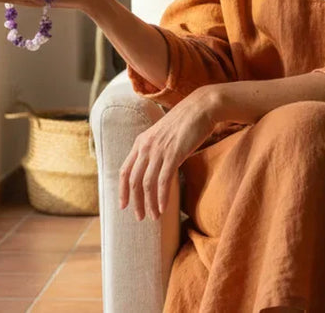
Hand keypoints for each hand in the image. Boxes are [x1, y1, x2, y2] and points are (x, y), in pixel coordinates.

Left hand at [119, 87, 221, 220]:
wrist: (201, 108)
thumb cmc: (186, 122)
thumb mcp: (164, 135)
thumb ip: (156, 150)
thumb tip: (156, 169)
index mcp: (141, 142)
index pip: (124, 170)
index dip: (122, 190)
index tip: (123, 205)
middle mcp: (146, 147)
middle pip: (134, 181)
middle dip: (136, 202)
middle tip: (140, 218)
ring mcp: (158, 150)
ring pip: (147, 184)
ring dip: (149, 204)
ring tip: (154, 217)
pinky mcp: (173, 154)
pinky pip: (163, 181)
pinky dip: (161, 197)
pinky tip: (164, 208)